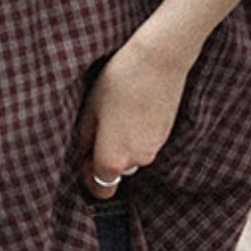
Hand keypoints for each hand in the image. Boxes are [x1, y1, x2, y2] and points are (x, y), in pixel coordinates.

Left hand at [77, 34, 188, 199]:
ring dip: (122, 143)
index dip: (89, 177)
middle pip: (116, 171)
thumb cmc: (118, 82)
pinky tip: (132, 107)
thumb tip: (84, 154)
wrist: (158, 61)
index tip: (84, 157)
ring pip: (131, 155)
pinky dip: (137, 133)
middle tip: (98, 126)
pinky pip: (145, 143)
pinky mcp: (166, 134)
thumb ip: (85, 140)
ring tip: (117, 112)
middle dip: (105, 156)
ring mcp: (154, 148)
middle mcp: (137, 161)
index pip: (101, 189)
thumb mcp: (89, 110)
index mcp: (113, 159)